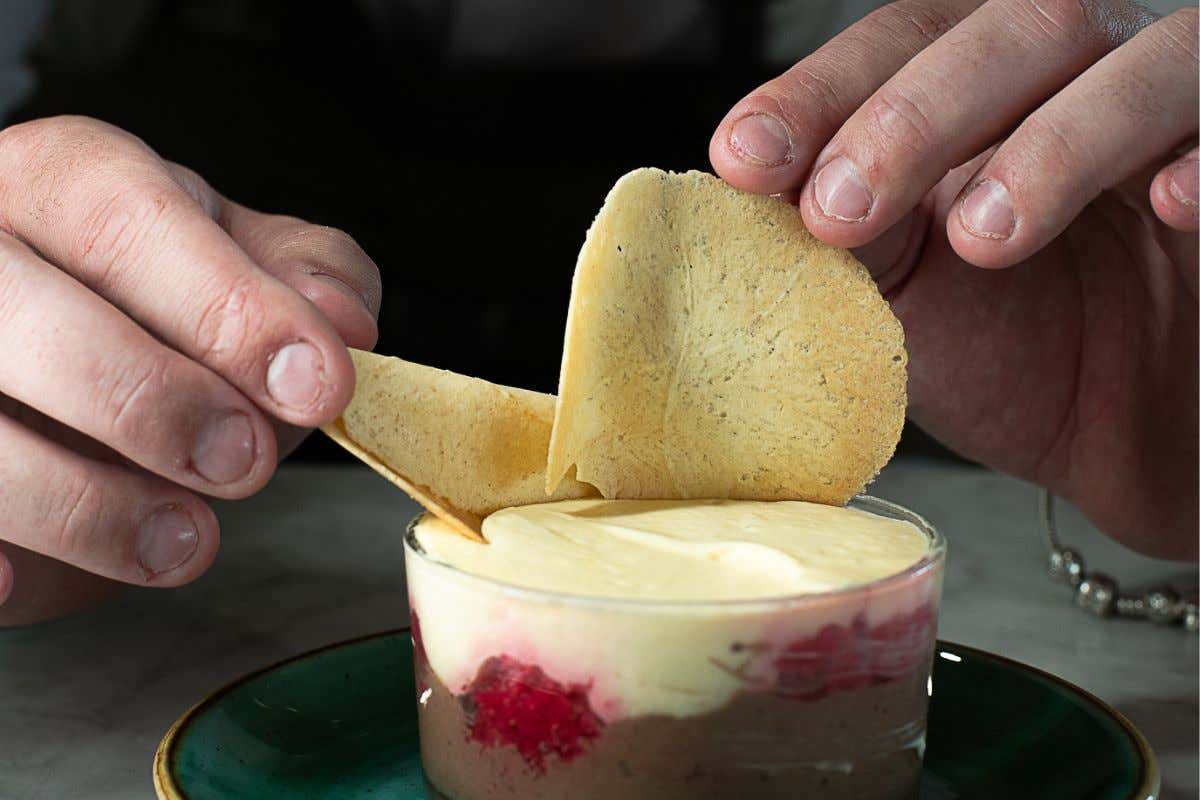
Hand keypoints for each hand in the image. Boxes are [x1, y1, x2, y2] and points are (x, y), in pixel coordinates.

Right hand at [0, 116, 380, 622]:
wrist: (52, 358)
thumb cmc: (148, 300)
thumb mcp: (238, 262)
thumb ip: (303, 276)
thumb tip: (343, 321)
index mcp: (57, 180)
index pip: (126, 219)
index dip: (229, 307)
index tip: (318, 384)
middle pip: (24, 309)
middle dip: (150, 398)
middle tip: (244, 461)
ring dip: (83, 502)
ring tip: (185, 542)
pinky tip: (22, 579)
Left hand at [711, 0, 1197, 557]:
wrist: (1136, 440)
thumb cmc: (1019, 360)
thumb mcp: (907, 300)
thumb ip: (852, 231)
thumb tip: (758, 182)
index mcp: (982, 95)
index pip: (902, 43)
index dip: (822, 92)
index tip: (746, 159)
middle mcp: (1082, 78)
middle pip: (1016, 28)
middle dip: (914, 115)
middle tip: (841, 206)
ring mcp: (1182, 115)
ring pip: (1144, 61)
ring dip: (1053, 142)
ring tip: (982, 239)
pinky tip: (1168, 204)